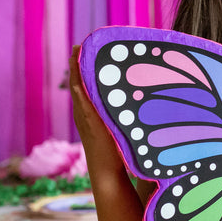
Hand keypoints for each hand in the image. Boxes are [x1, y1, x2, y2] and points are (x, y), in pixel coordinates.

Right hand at [69, 46, 123, 175]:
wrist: (109, 174)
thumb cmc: (118, 156)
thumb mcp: (122, 130)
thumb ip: (127, 117)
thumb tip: (145, 105)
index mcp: (91, 116)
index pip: (85, 90)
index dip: (84, 72)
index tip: (86, 54)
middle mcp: (84, 114)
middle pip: (78, 85)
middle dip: (78, 65)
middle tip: (79, 46)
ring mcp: (84, 116)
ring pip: (77, 88)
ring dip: (76, 69)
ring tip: (77, 50)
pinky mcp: (88, 119)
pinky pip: (80, 96)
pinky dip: (77, 82)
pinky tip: (77, 68)